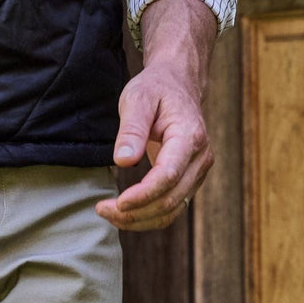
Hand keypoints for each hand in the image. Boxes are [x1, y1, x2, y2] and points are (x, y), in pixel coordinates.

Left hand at [95, 0, 217, 231]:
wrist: (177, 84)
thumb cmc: (156, 88)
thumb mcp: (138, 97)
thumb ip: (132, 128)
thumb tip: (123, 161)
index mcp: (189, 136)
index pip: (169, 175)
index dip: (144, 194)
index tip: (118, 202)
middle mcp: (200, 158)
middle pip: (172, 198)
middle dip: (137, 212)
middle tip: (102, 210)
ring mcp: (198, 171)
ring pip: (173, 208)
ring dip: (141, 219)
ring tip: (108, 213)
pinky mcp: (190, 178)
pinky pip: (172, 205)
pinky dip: (149, 214)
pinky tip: (125, 212)